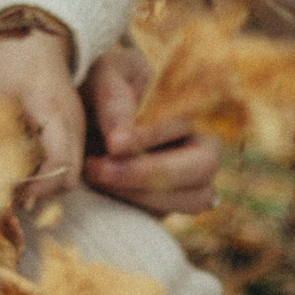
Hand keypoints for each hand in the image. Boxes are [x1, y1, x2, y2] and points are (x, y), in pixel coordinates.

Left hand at [0, 30, 83, 198]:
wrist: (37, 34)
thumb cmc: (14, 60)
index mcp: (58, 118)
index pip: (60, 170)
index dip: (35, 188)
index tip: (8, 189)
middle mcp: (74, 128)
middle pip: (68, 179)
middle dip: (39, 192)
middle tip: (8, 189)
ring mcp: (75, 128)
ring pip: (67, 172)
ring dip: (41, 183)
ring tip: (11, 178)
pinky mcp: (69, 128)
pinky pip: (63, 159)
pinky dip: (44, 169)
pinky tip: (19, 162)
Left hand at [79, 41, 218, 218]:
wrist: (89, 111)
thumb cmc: (102, 86)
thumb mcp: (102, 77)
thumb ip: (112, 99)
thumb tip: (119, 142)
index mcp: (193, 105)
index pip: (186, 125)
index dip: (152, 137)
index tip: (115, 144)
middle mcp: (202, 145)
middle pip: (205, 167)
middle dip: (150, 173)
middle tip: (100, 169)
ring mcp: (191, 180)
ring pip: (193, 200)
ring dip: (142, 195)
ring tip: (94, 176)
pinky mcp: (169, 205)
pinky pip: (167, 217)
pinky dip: (133, 209)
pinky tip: (99, 192)